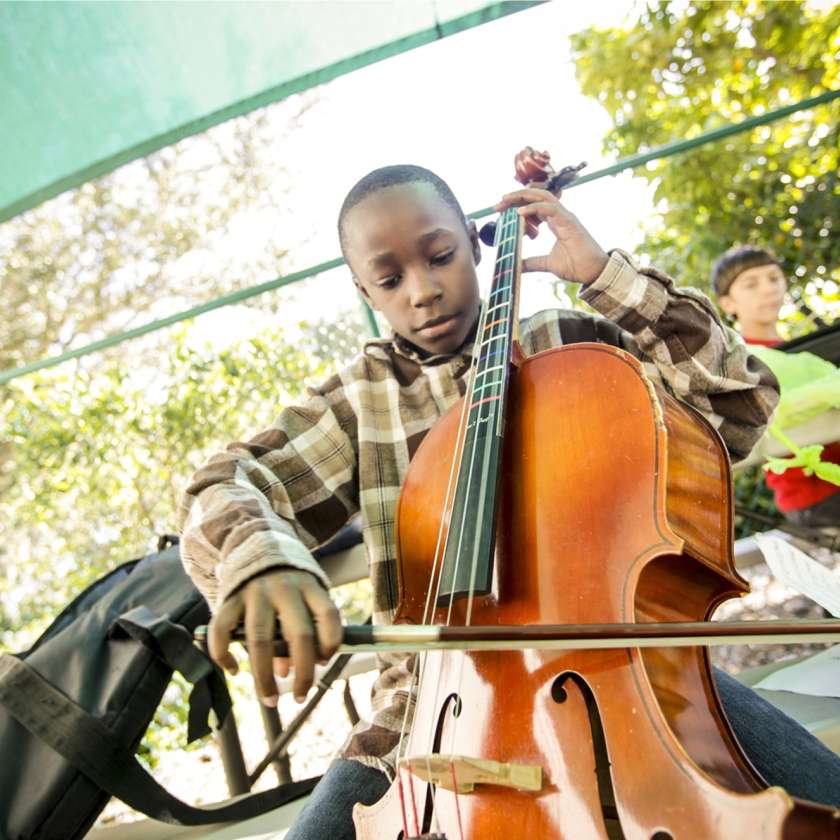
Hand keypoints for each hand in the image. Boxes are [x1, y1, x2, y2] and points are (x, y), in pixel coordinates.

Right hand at [208, 569, 341, 705]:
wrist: (255, 546)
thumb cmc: (287, 585)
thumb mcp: (303, 597)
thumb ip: (302, 630)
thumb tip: (290, 672)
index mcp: (310, 586)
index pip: (329, 614)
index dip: (331, 642)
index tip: (325, 662)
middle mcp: (285, 588)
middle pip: (300, 634)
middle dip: (303, 672)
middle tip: (300, 696)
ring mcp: (255, 592)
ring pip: (260, 641)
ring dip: (265, 677)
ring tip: (269, 698)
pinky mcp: (230, 598)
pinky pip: (223, 632)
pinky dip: (224, 656)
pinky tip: (233, 670)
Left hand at [494, 188, 608, 284]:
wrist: (593, 272)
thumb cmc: (576, 265)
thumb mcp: (547, 264)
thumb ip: (532, 263)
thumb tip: (517, 266)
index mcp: (555, 222)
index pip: (534, 205)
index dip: (517, 205)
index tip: (500, 211)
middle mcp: (560, 215)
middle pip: (536, 196)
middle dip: (515, 197)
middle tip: (497, 205)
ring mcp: (565, 217)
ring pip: (543, 197)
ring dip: (522, 197)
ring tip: (505, 201)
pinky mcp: (569, 222)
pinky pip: (550, 209)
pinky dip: (534, 208)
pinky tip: (519, 213)